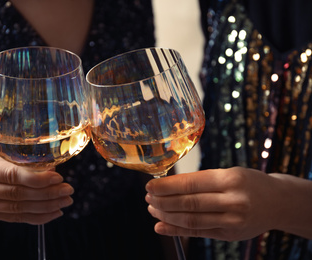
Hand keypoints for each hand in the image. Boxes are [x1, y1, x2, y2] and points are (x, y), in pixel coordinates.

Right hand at [0, 140, 73, 224]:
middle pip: (17, 194)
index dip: (37, 178)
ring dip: (46, 206)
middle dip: (47, 194)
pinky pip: (16, 218)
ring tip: (66, 201)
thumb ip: (19, 156)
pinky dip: (37, 217)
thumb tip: (53, 167)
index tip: (58, 178)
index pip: (11, 175)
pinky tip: (55, 212)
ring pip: (18, 209)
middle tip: (68, 190)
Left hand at [145, 167, 283, 240]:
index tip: (150, 185)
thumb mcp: (228, 173)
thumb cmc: (248, 183)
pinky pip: (198, 232)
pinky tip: (160, 226)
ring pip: (191, 220)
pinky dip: (176, 231)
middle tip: (148, 198)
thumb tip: (167, 186)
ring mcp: (232, 220)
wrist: (278, 202)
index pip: (190, 184)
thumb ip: (201, 181)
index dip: (166, 186)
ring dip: (166, 216)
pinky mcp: (230, 235)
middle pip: (188, 203)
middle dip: (163, 201)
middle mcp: (233, 201)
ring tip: (152, 209)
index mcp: (230, 179)